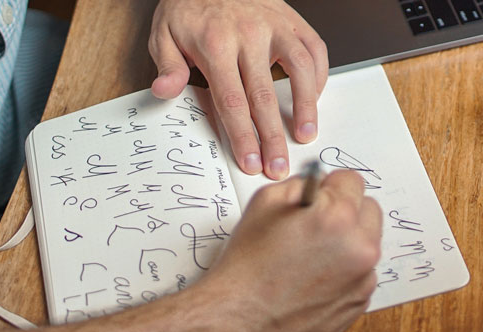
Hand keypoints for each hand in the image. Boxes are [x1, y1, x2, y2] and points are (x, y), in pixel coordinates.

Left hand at [149, 0, 328, 179]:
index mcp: (216, 44)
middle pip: (265, 96)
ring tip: (305, 135)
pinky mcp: (293, 21)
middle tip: (278, 165)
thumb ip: (167, 65)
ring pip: (301, 71)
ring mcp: (276, 27)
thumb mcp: (164, 32)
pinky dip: (319, 76)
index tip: (250, 160)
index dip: (243, 135)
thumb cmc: (190, 5)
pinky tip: (313, 98)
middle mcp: (249, 35)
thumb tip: (165, 90)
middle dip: (273, 137)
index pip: (232, 100)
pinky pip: (315, 50)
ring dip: (306, 107)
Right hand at [194, 170, 382, 331]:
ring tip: (311, 257)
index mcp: (338, 217)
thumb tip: (321, 184)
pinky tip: (314, 280)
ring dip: (348, 243)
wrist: (239, 323)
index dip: (330, 187)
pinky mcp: (360, 303)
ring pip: (367, 244)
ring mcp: (364, 279)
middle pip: (369, 210)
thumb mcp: (264, 203)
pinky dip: (345, 272)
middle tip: (315, 225)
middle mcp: (360, 248)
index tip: (319, 197)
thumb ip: (301, 185)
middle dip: (346, 211)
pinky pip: (361, 274)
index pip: (353, 181)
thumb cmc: (247, 266)